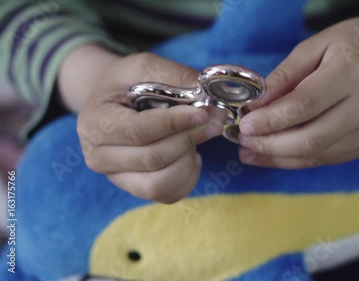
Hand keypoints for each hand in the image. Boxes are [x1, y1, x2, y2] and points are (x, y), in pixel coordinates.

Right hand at [70, 49, 222, 202]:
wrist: (114, 103)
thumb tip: (209, 96)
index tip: (202, 113)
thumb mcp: (145, 66)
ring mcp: (116, 178)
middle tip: (213, 122)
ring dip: (187, 160)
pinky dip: (188, 176)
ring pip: (159, 184)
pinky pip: (168, 194)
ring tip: (197, 137)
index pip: (138, 132)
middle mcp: (98, 157)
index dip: (174, 124)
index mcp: (95, 123)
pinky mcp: (135, 189)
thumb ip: (175, 76)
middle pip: (152, 159)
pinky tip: (191, 155)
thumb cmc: (127, 83)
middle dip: (189, 139)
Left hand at [237, 0, 358, 168]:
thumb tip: (255, 106)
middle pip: (310, 139)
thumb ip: (284, 76)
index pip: (303, 106)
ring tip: (251, 152)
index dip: (270, 120)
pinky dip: (297, 160)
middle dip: (270, 145)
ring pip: (317, 155)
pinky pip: (328, 159)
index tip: (243, 124)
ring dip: (279, 158)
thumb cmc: (351, 44)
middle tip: (243, 141)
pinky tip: (275, 155)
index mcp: (350, 74)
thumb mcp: (314, 46)